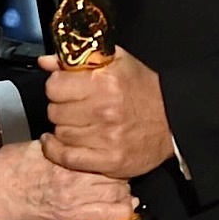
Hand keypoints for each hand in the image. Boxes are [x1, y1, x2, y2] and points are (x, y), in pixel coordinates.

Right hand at [0, 139, 137, 219]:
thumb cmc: (8, 167)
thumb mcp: (37, 145)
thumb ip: (61, 143)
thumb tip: (77, 134)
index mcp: (64, 162)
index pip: (105, 155)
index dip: (111, 151)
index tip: (111, 148)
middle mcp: (73, 184)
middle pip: (117, 176)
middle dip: (121, 171)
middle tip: (116, 166)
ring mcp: (73, 205)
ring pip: (118, 196)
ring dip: (121, 189)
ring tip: (116, 184)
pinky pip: (108, 218)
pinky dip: (119, 211)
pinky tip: (119, 204)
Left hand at [39, 48, 174, 178]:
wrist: (173, 119)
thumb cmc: (142, 88)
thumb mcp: (115, 62)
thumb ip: (79, 58)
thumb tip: (45, 62)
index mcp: (104, 82)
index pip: (54, 86)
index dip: (57, 86)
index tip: (64, 88)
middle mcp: (104, 110)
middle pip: (54, 111)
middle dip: (60, 107)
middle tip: (72, 107)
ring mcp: (106, 138)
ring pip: (60, 133)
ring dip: (63, 128)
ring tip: (76, 123)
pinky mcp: (110, 161)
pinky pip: (67, 157)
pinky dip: (57, 151)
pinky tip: (57, 142)